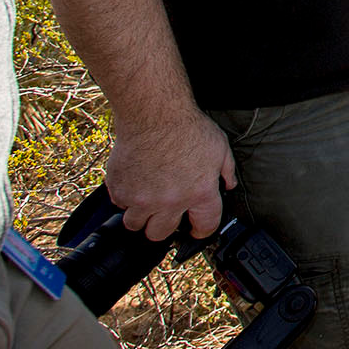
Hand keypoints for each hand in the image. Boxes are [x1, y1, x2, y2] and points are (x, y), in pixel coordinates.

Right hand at [105, 110, 235, 242]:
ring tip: (146, 199)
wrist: (154, 113)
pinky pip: (119, 205)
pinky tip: (134, 182)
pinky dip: (125, 198)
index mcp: (200, 192)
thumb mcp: (220, 147)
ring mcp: (142, 198)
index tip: (195, 228)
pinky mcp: (120, 190)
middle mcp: (170, 201)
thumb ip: (227, 171)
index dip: (201, 229)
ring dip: (141, 216)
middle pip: (161, 234)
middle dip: (164, 227)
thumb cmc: (187, 127)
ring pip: (135, 225)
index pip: (204, 226)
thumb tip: (228, 186)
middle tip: (164, 213)